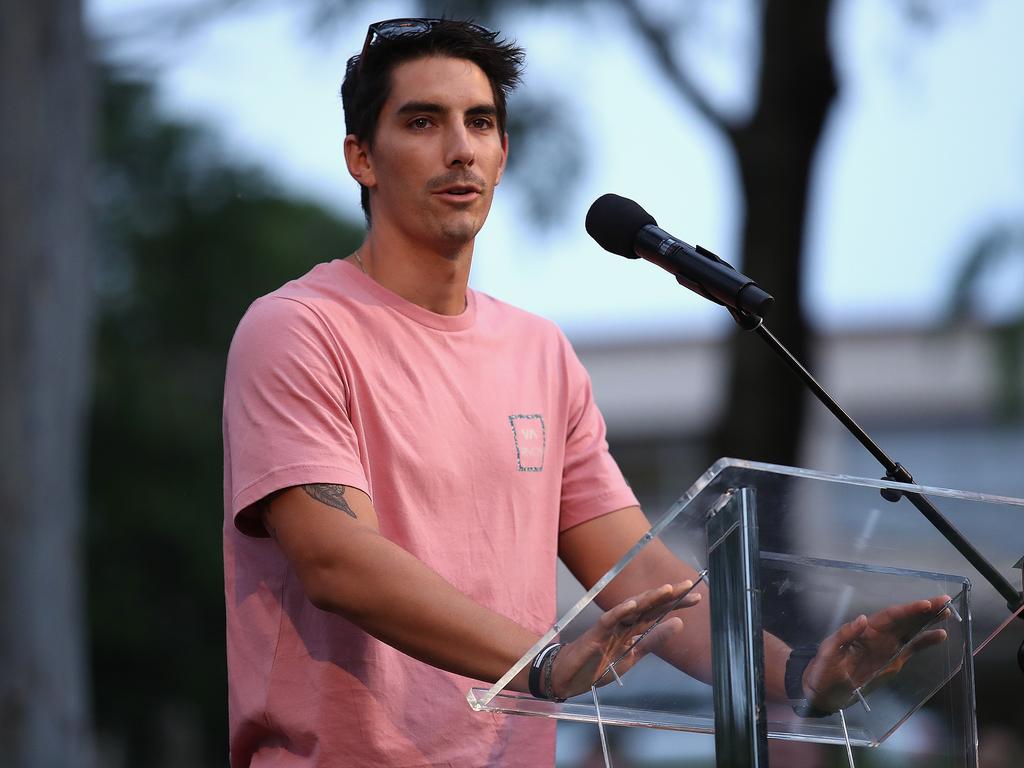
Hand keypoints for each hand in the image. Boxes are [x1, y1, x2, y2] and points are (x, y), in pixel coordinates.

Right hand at [548, 580, 700, 699]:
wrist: (568, 677)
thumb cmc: (596, 665)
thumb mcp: (632, 657)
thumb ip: (653, 640)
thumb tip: (679, 623)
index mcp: (633, 629)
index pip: (658, 612)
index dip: (677, 604)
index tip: (697, 597)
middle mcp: (623, 623)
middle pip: (648, 605)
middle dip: (668, 595)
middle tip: (689, 585)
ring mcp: (609, 626)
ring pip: (631, 608)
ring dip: (649, 598)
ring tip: (667, 590)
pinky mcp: (595, 634)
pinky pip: (609, 619)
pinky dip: (620, 611)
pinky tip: (633, 604)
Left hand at [801, 594, 950, 712]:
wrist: (824, 690)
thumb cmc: (824, 668)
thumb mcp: (829, 650)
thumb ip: (845, 634)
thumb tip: (863, 619)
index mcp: (864, 630)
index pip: (890, 616)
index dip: (908, 610)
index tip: (925, 604)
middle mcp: (879, 635)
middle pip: (905, 619)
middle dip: (925, 609)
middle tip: (946, 601)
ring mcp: (887, 647)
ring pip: (911, 630)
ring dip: (928, 621)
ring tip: (947, 613)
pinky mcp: (892, 661)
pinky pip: (911, 648)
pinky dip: (926, 641)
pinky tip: (939, 635)